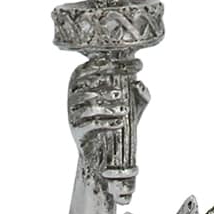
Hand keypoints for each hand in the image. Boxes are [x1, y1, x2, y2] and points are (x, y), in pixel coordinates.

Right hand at [67, 59, 146, 185]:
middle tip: (126, 88)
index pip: (95, 65)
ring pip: (90, 104)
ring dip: (109, 106)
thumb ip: (139, 93)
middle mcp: (74, 93)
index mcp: (83, 80)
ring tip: (126, 110)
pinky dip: (107, 123)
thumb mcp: (132, 104)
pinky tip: (120, 123)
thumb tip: (140, 84)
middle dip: (110, 82)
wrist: (101, 150)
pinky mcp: (76, 129)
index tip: (136, 65)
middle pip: (90, 81)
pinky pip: (91, 124)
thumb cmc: (115, 119)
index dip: (115, 63)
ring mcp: (72, 111)